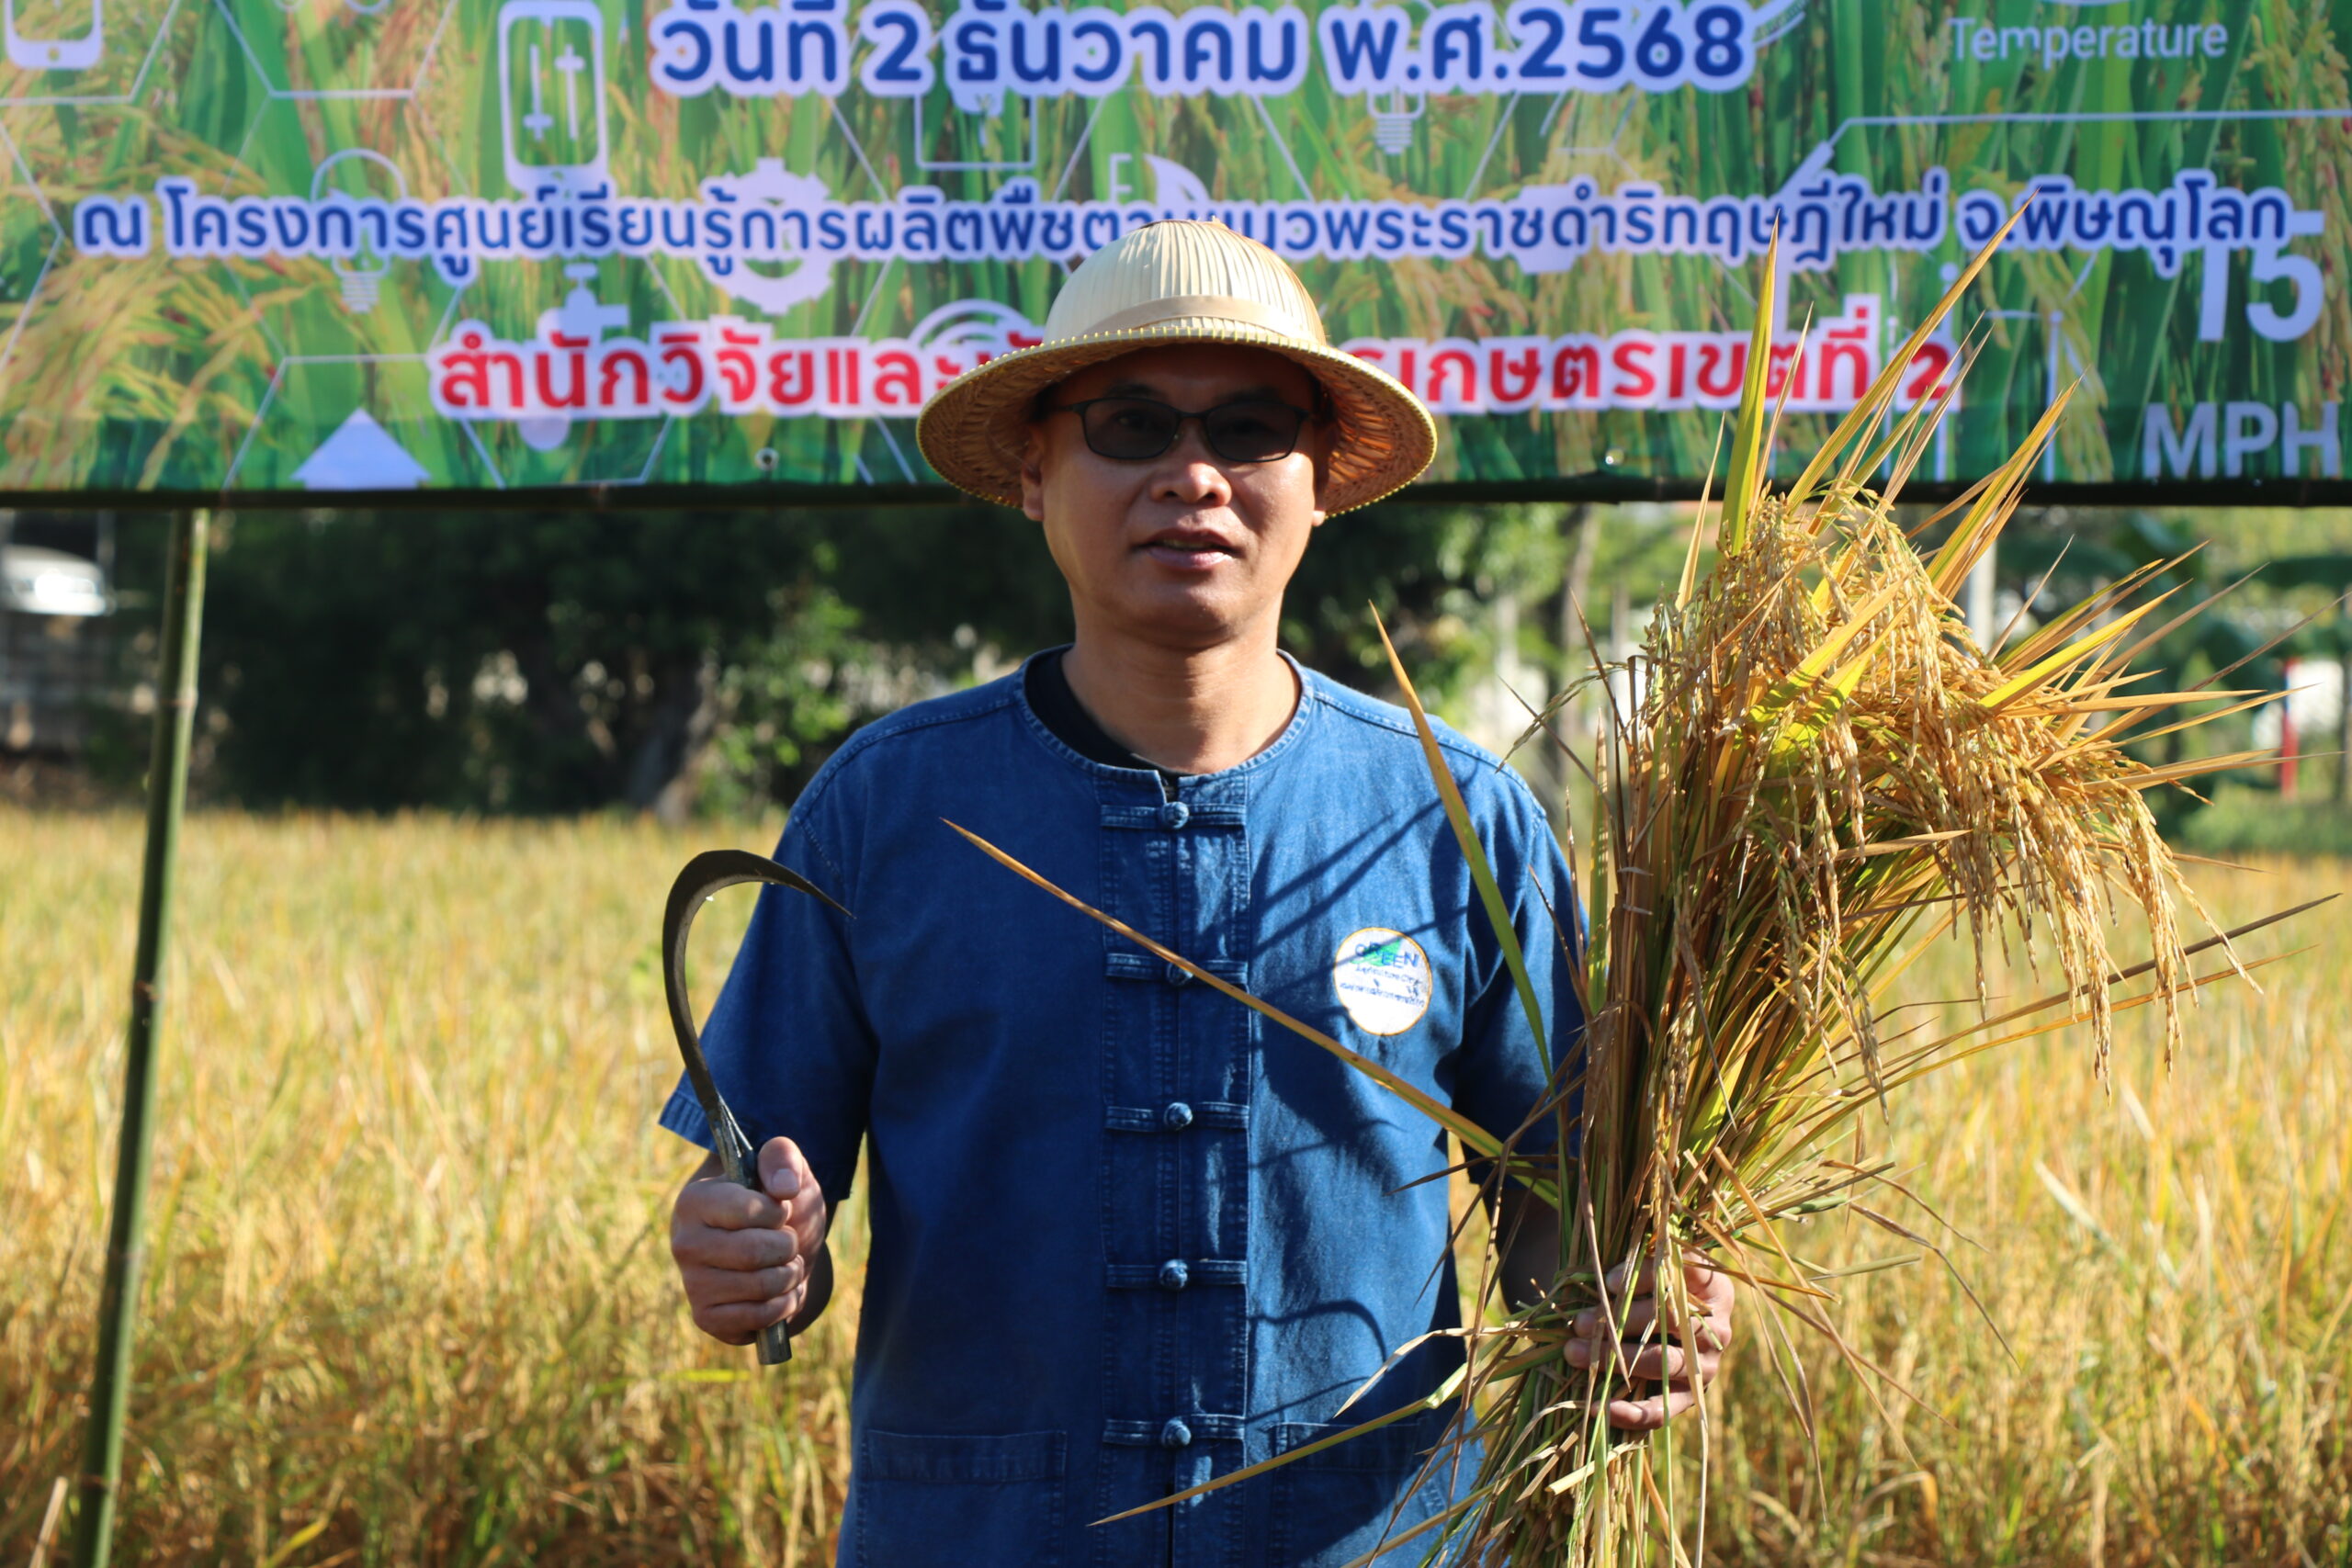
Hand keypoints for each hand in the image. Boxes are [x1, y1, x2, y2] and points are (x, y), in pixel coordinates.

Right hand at [669, 1136, 830, 1344]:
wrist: (771, 1251)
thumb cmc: (774, 1205)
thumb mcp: (784, 1169)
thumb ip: (782, 1157)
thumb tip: (784, 1188)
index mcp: (694, 1200)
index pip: (748, 1211)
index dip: (779, 1212)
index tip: (780, 1210)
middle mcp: (684, 1243)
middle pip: (755, 1252)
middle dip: (788, 1246)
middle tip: (788, 1241)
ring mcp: (692, 1284)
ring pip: (760, 1286)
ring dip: (790, 1275)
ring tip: (786, 1264)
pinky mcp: (706, 1317)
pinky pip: (757, 1319)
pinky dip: (783, 1305)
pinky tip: (780, 1291)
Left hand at [1564, 1257, 1734, 1430]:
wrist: (1682, 1326)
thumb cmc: (1659, 1287)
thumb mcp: (1656, 1267)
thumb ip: (1639, 1264)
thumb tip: (1609, 1279)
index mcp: (1712, 1290)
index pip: (1683, 1278)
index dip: (1645, 1278)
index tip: (1608, 1281)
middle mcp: (1715, 1331)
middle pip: (1670, 1323)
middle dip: (1621, 1322)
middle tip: (1580, 1323)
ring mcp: (1705, 1368)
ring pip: (1662, 1362)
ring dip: (1616, 1358)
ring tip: (1575, 1352)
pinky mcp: (1688, 1397)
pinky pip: (1662, 1410)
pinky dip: (1631, 1412)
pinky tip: (1599, 1407)